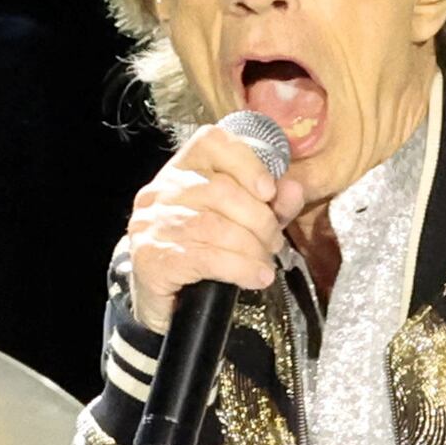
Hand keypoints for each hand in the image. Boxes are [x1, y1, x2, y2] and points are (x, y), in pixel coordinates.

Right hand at [118, 121, 296, 337]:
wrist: (167, 302)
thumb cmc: (204, 254)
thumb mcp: (243, 222)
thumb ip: (269, 204)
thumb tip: (294, 189)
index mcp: (182, 170)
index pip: (210, 141)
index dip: (247, 162)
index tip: (268, 191)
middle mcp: (161, 191)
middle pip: (221, 190)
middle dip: (260, 220)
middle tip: (273, 243)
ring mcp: (152, 223)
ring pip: (215, 226)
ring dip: (252, 248)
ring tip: (265, 264)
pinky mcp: (152, 257)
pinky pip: (206, 257)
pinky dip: (240, 268)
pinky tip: (255, 278)